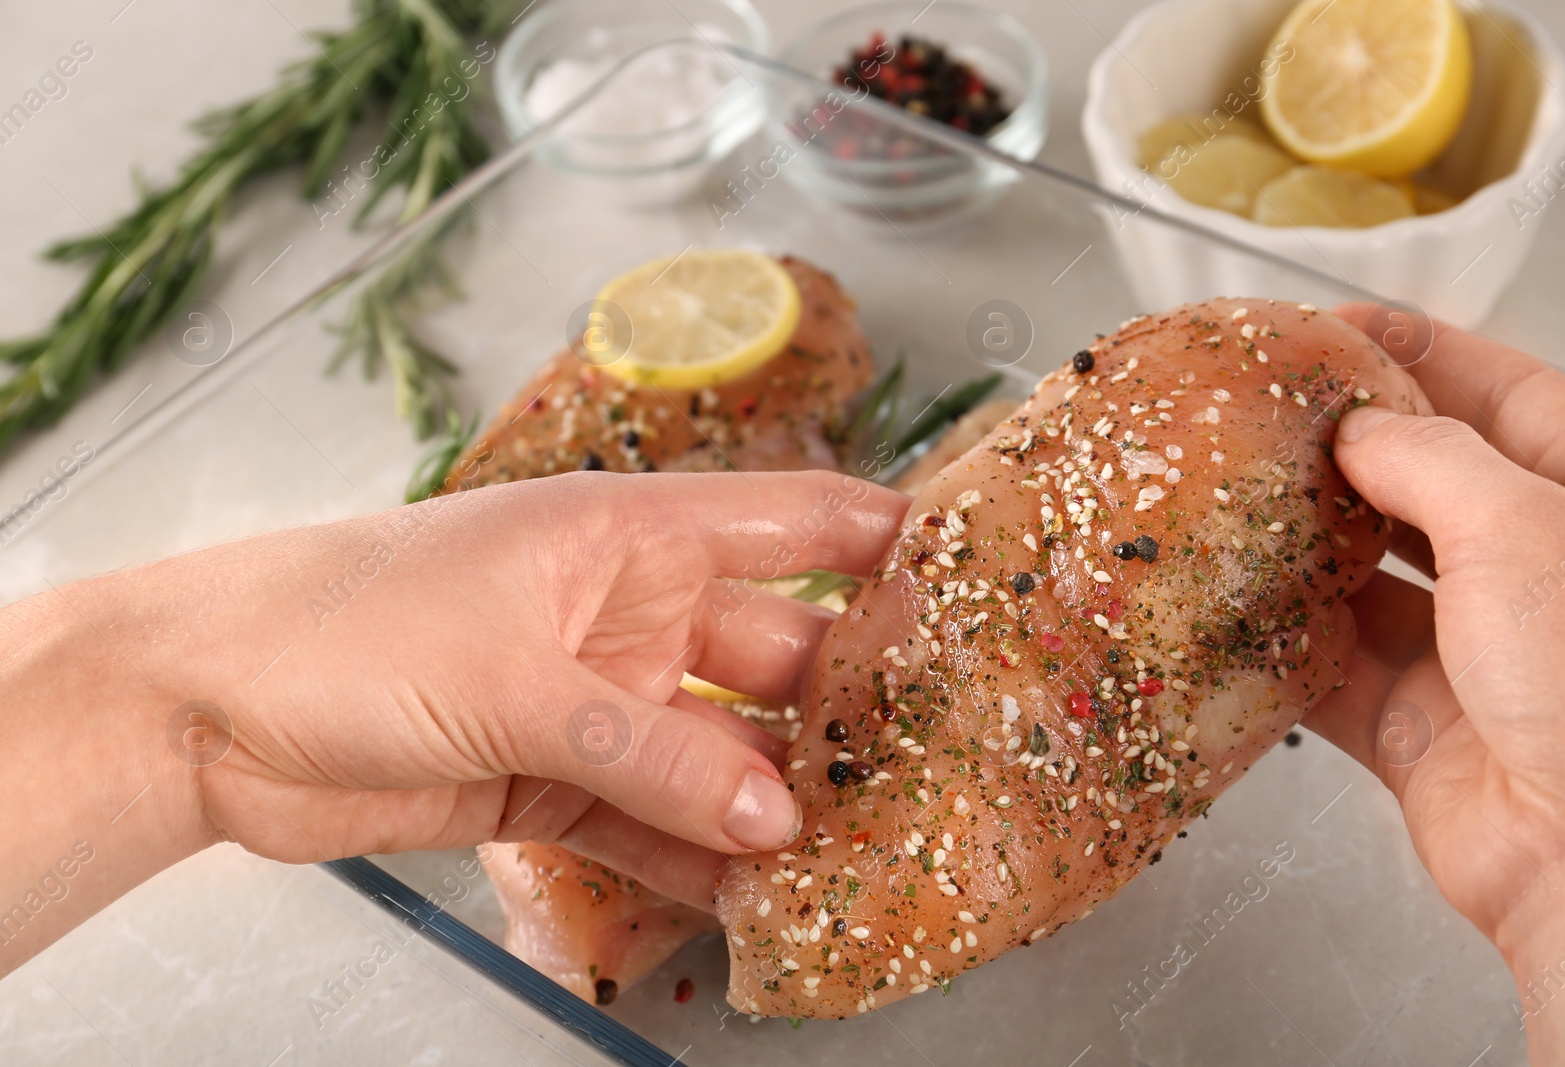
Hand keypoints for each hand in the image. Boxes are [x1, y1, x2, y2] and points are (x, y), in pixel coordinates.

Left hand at [0, 471, 906, 969]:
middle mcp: (625, 612)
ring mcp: (591, 698)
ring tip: (854, 846)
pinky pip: (649, 819)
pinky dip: (696, 856)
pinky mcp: (549, 778)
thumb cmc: (351, 624)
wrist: (207, 710)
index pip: (787, 522)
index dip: (880, 542)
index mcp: (627, 534)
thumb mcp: (518, 678)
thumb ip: (651, 753)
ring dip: (771, 798)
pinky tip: (755, 892)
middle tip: (923, 759)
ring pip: (713, 751)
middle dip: (838, 708)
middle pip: (767, 655)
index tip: (968, 575)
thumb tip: (773, 818)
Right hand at [1303, 307, 1564, 1065]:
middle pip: (1426, 485)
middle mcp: (1539, 574)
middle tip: (1258, 416)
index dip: (1416, 353)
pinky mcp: (1418, 730)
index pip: (1503, 396)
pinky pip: (1333, 674)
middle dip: (1344, 453)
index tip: (1331, 328)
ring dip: (1301, 549)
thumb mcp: (1521, 526)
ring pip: (1368, 581)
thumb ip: (1428, 458)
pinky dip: (1283, 647)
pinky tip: (1232, 612)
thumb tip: (1358, 426)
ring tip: (1227, 502)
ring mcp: (1477, 656)